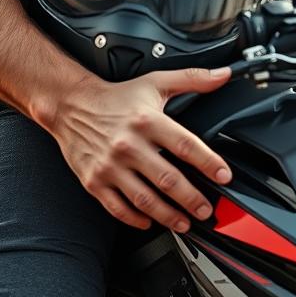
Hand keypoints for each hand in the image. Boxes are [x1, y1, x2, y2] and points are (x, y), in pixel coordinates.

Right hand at [48, 67, 232, 230]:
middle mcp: (129, 144)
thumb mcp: (156, 82)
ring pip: (144, 199)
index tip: (224, 176)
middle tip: (207, 210)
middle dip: (192, 199)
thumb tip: (223, 74)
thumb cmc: (117, 97)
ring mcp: (110, 166)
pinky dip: (135, 219)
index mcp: (147, 120)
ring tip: (185, 222)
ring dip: (168, 216)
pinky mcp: (94, 181)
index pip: (185, 145)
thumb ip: (193, 78)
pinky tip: (149, 222)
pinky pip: (117, 207)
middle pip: (167, 179)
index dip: (208, 163)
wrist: (72, 105)